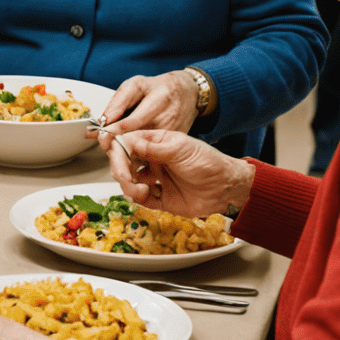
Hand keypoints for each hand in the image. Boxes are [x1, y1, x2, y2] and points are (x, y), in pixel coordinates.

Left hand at [94, 70, 200, 141]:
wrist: (188, 93)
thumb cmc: (158, 88)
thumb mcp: (136, 85)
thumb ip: (119, 101)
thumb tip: (103, 120)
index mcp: (160, 98)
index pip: (137, 118)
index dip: (119, 128)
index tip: (104, 134)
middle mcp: (169, 118)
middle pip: (141, 136)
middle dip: (120, 141)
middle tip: (104, 142)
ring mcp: (175, 132)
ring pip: (146, 147)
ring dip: (128, 148)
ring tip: (114, 146)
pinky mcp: (176, 143)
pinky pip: (154, 151)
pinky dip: (140, 152)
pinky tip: (130, 148)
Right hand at [101, 128, 254, 220]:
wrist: (226, 188)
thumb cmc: (209, 162)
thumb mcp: (181, 149)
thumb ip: (153, 147)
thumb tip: (129, 140)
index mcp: (156, 143)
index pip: (128, 143)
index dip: (117, 148)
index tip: (113, 153)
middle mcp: (152, 160)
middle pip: (124, 163)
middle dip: (120, 169)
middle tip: (125, 177)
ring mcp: (155, 179)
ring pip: (129, 181)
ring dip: (129, 185)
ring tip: (141, 189)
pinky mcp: (159, 198)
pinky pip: (140, 199)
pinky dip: (138, 197)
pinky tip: (146, 194)